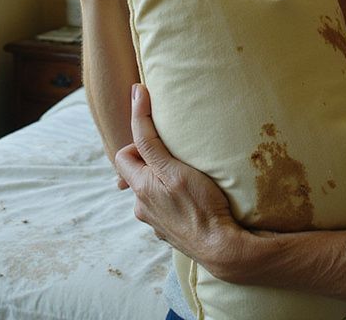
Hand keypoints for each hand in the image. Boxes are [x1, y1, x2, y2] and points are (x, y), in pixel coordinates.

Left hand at [115, 83, 247, 273]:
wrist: (221, 247)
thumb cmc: (201, 204)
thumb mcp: (174, 168)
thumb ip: (150, 140)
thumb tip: (135, 98)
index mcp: (140, 188)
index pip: (124, 154)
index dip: (138, 139)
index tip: (149, 112)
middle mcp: (142, 207)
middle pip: (138, 173)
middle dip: (152, 162)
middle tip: (176, 155)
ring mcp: (155, 223)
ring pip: (153, 192)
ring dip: (164, 182)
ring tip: (188, 179)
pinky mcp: (170, 233)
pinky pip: (166, 209)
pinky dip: (174, 201)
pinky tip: (192, 200)